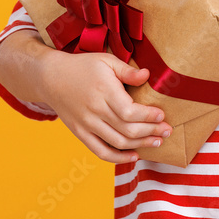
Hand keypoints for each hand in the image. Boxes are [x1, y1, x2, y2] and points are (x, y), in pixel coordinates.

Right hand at [39, 49, 171, 163]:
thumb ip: (127, 71)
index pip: (130, 112)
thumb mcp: (106, 61)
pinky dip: (118, 158)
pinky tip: (134, 156)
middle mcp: (95, 111)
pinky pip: (100, 151)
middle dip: (151, 132)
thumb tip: (147, 75)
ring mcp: (86, 125)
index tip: (162, 116)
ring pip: (117, 142)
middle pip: (127, 129)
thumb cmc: (83, 66)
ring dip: (140, 145)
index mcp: (103, 91)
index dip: (149, 117)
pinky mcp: (80, 133)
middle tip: (167, 131)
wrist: (52, 78)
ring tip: (157, 142)